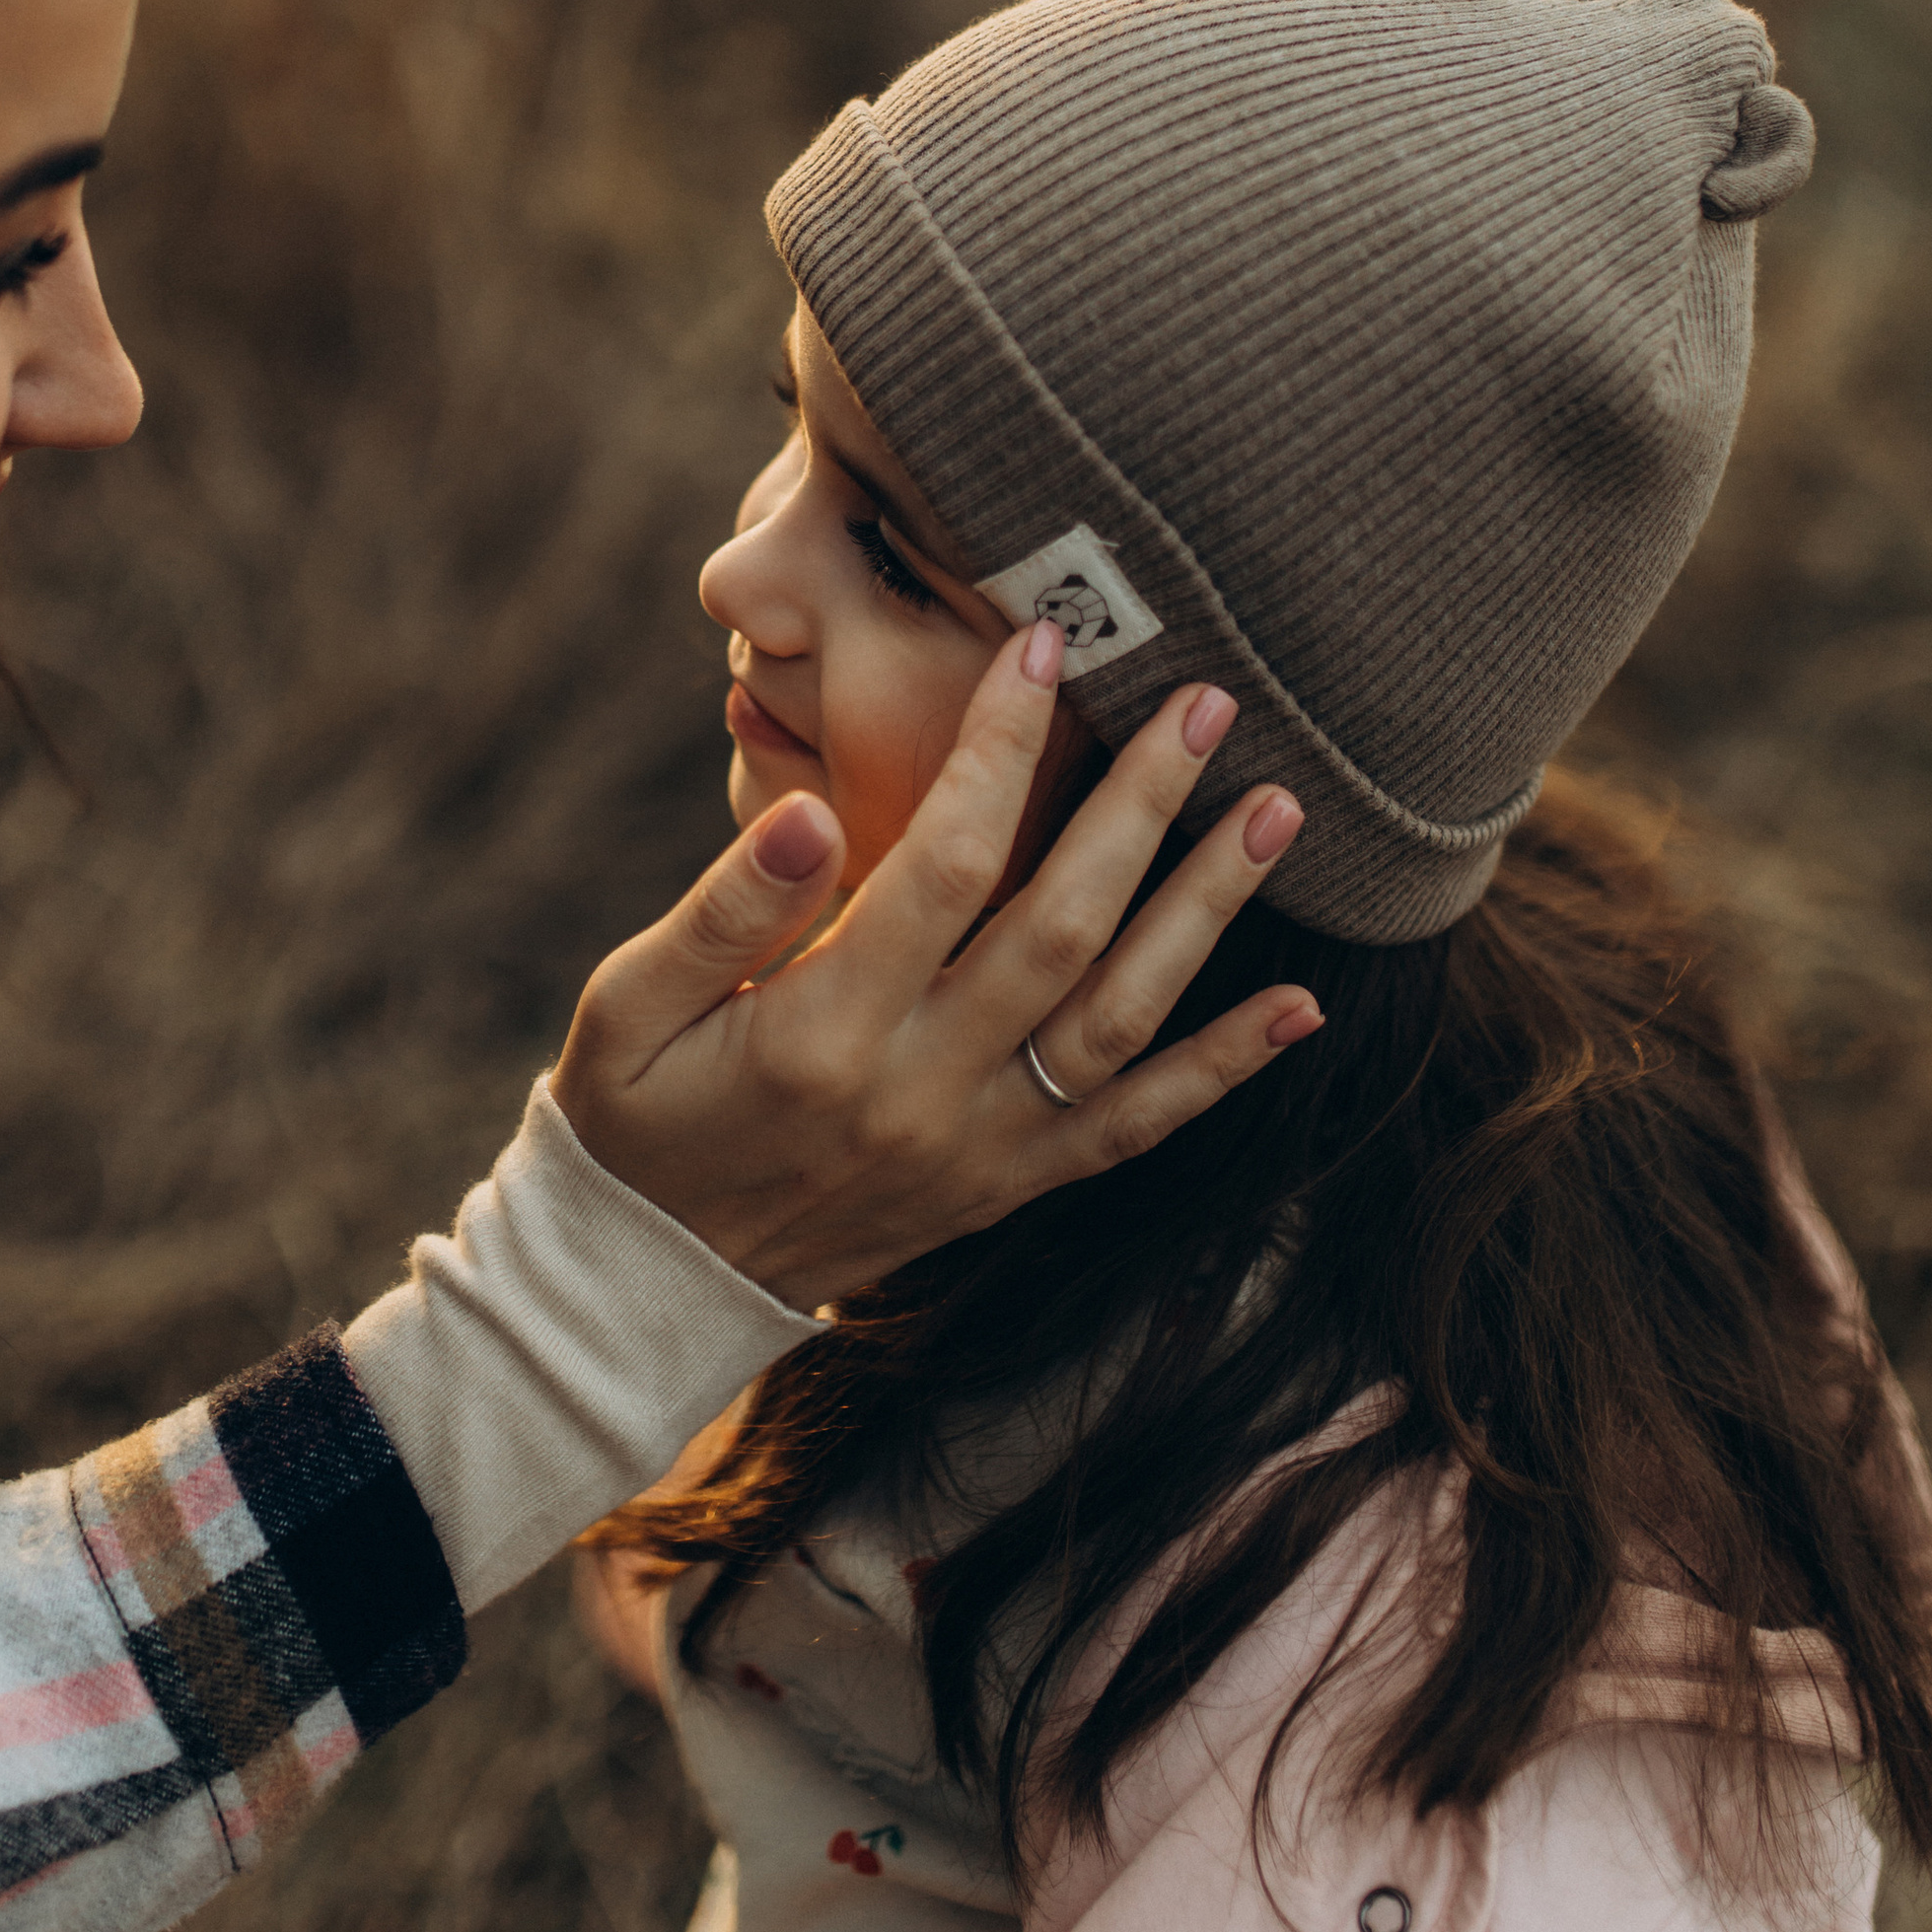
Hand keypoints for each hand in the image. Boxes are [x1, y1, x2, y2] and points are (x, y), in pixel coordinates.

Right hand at [548, 623, 1319, 1307]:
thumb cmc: (635, 1113)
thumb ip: (724, 908)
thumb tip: (808, 807)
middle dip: (1141, 806)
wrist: (653, 1281)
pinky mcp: (1009, 1182)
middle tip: (1207, 701)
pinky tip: (1301, 1008)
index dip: (996, 751)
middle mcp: (919, 1090)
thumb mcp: (630, 1004)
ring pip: (1121, 1019)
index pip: (936, 864)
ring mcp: (979, 1145)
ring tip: (1279, 811)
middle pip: (1060, 928)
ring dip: (1207, 911)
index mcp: (820, 1029)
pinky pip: (1134, 1129)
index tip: (1042, 650)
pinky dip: (1222, 1069)